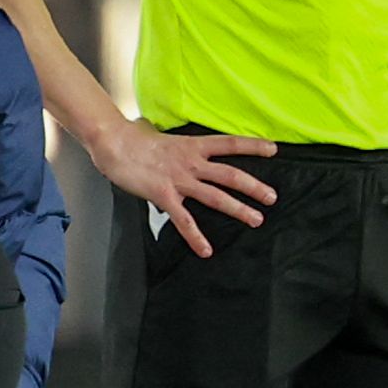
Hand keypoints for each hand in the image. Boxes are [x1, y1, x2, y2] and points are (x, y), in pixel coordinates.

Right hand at [91, 118, 277, 257]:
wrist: (114, 143)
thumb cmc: (132, 139)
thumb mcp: (159, 137)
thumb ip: (170, 148)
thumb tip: (163, 148)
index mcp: (192, 146)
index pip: (229, 143)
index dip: (252, 146)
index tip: (273, 149)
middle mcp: (191, 163)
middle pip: (230, 175)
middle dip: (254, 187)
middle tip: (271, 198)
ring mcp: (179, 180)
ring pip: (216, 196)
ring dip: (238, 209)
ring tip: (256, 219)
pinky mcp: (164, 196)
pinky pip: (184, 220)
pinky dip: (196, 237)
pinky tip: (205, 250)